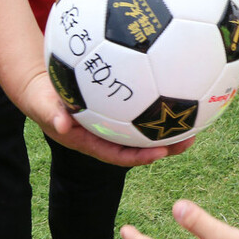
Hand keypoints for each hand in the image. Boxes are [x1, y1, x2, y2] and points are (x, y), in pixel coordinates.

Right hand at [22, 73, 194, 165]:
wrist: (42, 83)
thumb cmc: (41, 96)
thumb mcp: (41, 105)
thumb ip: (50, 114)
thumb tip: (62, 125)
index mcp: (91, 141)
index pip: (119, 154)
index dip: (140, 157)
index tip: (160, 154)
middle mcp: (106, 133)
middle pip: (139, 144)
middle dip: (165, 145)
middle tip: (191, 139)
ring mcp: (113, 120)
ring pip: (145, 126)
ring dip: (169, 124)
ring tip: (197, 115)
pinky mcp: (118, 105)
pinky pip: (141, 103)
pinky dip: (159, 97)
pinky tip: (178, 81)